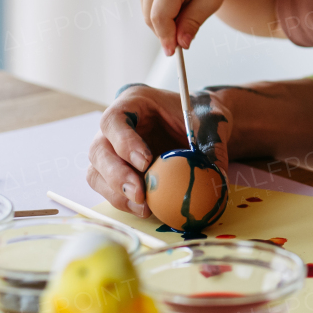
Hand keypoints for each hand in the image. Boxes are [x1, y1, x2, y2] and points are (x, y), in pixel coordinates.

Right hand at [86, 83, 229, 216]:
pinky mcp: (116, 170)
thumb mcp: (212, 123)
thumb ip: (212, 145)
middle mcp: (115, 126)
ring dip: (117, 193)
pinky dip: (123, 201)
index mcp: (134, 102)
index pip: (114, 120)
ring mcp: (112, 149)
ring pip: (97, 173)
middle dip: (116, 175)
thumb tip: (216, 176)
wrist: (201, 124)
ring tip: (144, 208)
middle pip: (98, 150)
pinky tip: (145, 209)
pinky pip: (108, 188)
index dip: (124, 142)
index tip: (145, 162)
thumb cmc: (202, 115)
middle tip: (140, 194)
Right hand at [138, 0, 240, 55]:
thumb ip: (194, 21)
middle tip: (188, 34)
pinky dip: (162, 12)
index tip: (174, 53)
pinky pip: (148, 5)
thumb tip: (180, 44)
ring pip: (148, 14)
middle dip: (168, 31)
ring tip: (189, 7)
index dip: (166, 37)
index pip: (160, 16)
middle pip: (151, 17)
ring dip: (165, 21)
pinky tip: (180, 1)